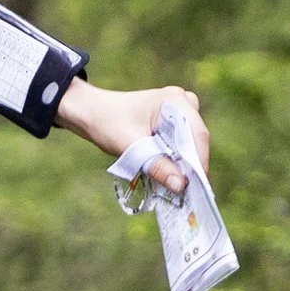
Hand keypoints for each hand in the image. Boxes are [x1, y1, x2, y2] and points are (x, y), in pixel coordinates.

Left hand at [60, 81, 208, 191]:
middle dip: (191, 165)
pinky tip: (168, 173)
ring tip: (173, 184)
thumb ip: (157, 165)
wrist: (90, 113)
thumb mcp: (131, 147)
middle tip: (184, 190)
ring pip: (191, 144)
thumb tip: (181, 186)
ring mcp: (179, 111)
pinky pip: (182, 144)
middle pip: (196, 140)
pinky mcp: (173, 122)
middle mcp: (182, 102)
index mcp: (175, 100)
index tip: (195, 187)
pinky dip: (176, 158)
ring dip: (183, 163)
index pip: (197, 134)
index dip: (199, 162)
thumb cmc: (107, 123)